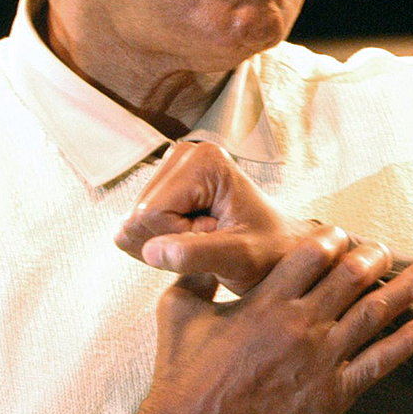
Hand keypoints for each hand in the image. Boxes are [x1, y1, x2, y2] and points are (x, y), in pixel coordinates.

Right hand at [116, 141, 298, 294]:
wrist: (279, 248)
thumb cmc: (270, 252)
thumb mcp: (242, 258)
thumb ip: (197, 254)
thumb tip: (150, 251)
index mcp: (203, 160)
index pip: (152, 214)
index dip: (180, 238)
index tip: (219, 235)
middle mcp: (183, 155)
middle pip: (138, 218)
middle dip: (172, 241)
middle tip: (214, 239)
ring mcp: (170, 170)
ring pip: (133, 226)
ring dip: (168, 244)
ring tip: (209, 239)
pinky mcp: (162, 189)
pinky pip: (135, 229)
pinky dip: (163, 244)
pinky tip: (195, 239)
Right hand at [122, 225, 412, 413]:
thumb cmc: (180, 379)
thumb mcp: (177, 314)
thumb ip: (195, 278)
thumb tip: (198, 257)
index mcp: (266, 301)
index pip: (313, 253)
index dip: (333, 238)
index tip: (341, 235)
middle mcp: (301, 325)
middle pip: (353, 275)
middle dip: (374, 255)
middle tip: (384, 248)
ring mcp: (321, 360)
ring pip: (377, 312)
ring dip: (408, 286)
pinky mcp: (334, 396)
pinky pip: (382, 362)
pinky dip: (410, 340)